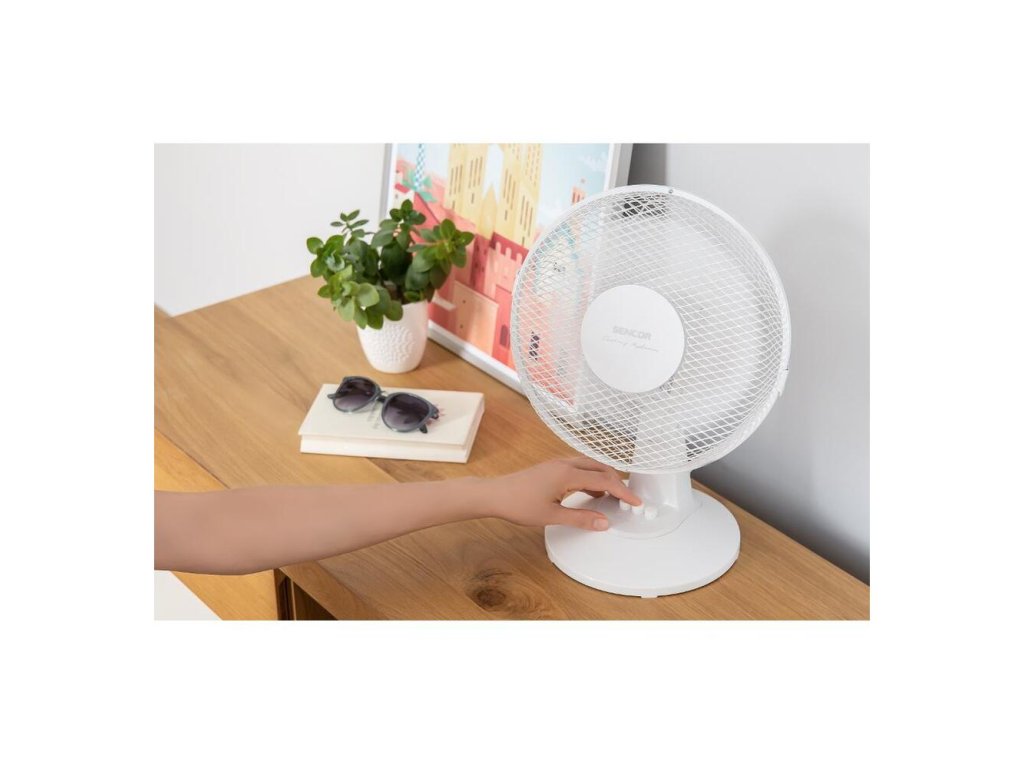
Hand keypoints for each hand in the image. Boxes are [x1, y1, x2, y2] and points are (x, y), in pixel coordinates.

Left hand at [483, 457, 641, 531]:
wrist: (494, 495)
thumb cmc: (518, 504)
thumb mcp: (552, 516)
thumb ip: (580, 519)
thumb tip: (603, 522)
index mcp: (567, 474)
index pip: (604, 480)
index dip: (623, 491)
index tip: (635, 501)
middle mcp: (564, 464)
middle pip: (600, 468)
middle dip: (616, 481)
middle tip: (627, 497)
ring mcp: (557, 464)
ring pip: (589, 466)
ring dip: (603, 478)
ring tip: (612, 495)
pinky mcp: (551, 468)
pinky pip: (578, 468)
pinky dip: (590, 477)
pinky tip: (591, 491)